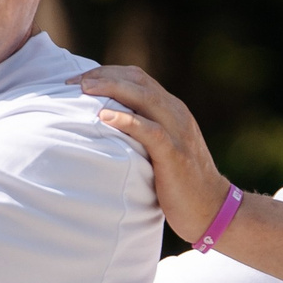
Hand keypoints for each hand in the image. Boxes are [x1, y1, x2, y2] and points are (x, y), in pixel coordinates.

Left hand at [70, 64, 235, 241]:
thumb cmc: (180, 183)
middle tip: (72, 82)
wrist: (211, 208)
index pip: (137, 78)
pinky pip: (150, 130)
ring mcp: (177, 132)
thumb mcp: (161, 148)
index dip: (107, 73)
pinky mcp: (175, 154)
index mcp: (172, 109)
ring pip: (144, 97)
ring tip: (84, 89)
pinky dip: (126, 120)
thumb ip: (142, 133)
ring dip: (111, 89)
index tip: (78, 79)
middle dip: (103, 76)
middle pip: (138, 81)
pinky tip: (104, 117)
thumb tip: (105, 128)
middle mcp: (176, 113)